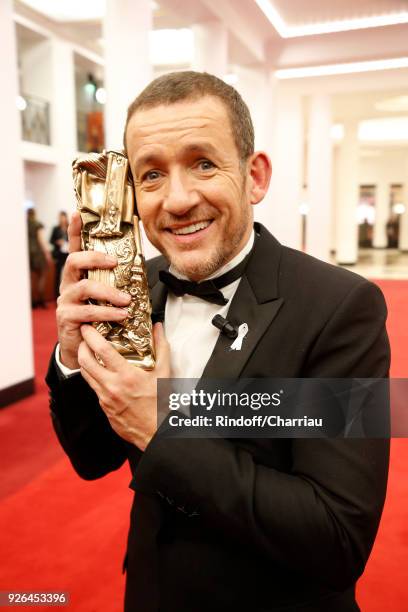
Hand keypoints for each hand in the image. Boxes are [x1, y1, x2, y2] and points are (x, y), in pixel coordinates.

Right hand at [57, 211, 130, 368]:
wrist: (83, 349)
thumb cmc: (98, 320)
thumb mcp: (107, 299)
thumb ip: (116, 284)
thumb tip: (141, 268)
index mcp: (78, 276)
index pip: (75, 249)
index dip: (75, 231)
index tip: (78, 213)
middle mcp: (68, 285)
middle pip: (74, 261)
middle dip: (95, 258)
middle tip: (115, 263)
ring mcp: (66, 301)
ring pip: (84, 287)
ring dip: (109, 292)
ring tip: (127, 300)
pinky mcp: (67, 318)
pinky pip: (88, 311)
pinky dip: (107, 312)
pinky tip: (122, 315)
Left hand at [78, 323, 169, 450]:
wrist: (155, 432)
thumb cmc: (161, 403)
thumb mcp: (164, 373)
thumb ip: (161, 347)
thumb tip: (158, 328)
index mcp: (126, 376)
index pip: (102, 351)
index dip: (91, 336)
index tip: (88, 327)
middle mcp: (112, 387)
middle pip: (85, 361)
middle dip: (81, 346)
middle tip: (84, 337)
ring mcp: (105, 398)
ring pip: (85, 375)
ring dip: (84, 360)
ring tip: (89, 351)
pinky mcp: (103, 407)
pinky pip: (93, 388)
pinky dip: (93, 376)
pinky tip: (101, 372)